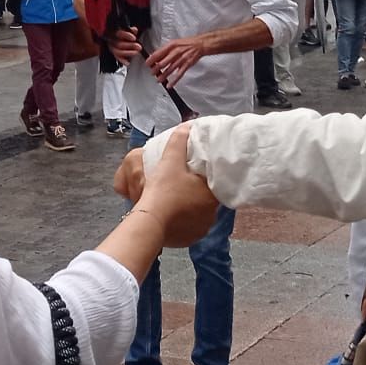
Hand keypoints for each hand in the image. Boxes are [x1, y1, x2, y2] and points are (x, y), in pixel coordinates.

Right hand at [107, 26, 141, 62]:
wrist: (119, 41)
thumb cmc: (124, 36)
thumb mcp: (128, 31)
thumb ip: (131, 31)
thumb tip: (134, 30)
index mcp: (114, 33)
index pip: (119, 33)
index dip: (126, 36)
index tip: (134, 38)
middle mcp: (112, 41)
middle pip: (119, 44)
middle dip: (130, 46)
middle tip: (139, 47)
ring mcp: (112, 49)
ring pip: (118, 52)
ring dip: (128, 53)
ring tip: (136, 53)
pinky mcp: (115, 55)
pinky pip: (118, 59)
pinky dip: (123, 61)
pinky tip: (128, 63)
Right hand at [116, 126, 222, 247]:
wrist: (149, 221)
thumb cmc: (163, 189)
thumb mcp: (170, 161)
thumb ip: (179, 141)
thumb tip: (187, 124)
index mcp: (212, 195)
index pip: (216, 184)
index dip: (206, 179)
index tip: (197, 175)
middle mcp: (212, 214)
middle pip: (206, 200)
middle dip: (196, 194)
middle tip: (182, 186)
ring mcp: (201, 230)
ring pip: (198, 215)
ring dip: (190, 210)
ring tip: (176, 201)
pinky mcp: (189, 240)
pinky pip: (189, 229)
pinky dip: (182, 223)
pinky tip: (172, 216)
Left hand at [147, 35, 210, 86]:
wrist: (199, 45)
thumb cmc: (186, 44)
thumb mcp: (173, 43)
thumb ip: (164, 50)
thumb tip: (155, 56)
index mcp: (171, 46)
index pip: (158, 53)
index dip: (151, 60)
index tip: (147, 64)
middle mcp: (176, 52)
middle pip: (162, 63)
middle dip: (155, 69)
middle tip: (152, 73)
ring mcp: (181, 59)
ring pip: (169, 70)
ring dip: (163, 76)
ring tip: (158, 80)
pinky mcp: (187, 65)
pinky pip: (179, 74)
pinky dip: (174, 81)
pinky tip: (169, 85)